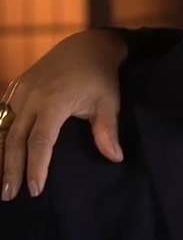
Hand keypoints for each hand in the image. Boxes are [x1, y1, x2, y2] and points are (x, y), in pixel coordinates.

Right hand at [0, 30, 126, 200]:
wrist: (87, 44)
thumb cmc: (101, 75)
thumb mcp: (110, 101)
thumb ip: (107, 130)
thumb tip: (115, 158)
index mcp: (54, 101)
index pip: (40, 142)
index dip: (36, 167)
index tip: (35, 189)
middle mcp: (31, 97)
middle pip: (16, 139)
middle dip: (11, 169)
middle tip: (9, 194)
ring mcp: (20, 90)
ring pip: (4, 127)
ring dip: (1, 154)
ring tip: (2, 180)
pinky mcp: (16, 86)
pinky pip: (2, 113)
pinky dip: (0, 134)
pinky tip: (0, 152)